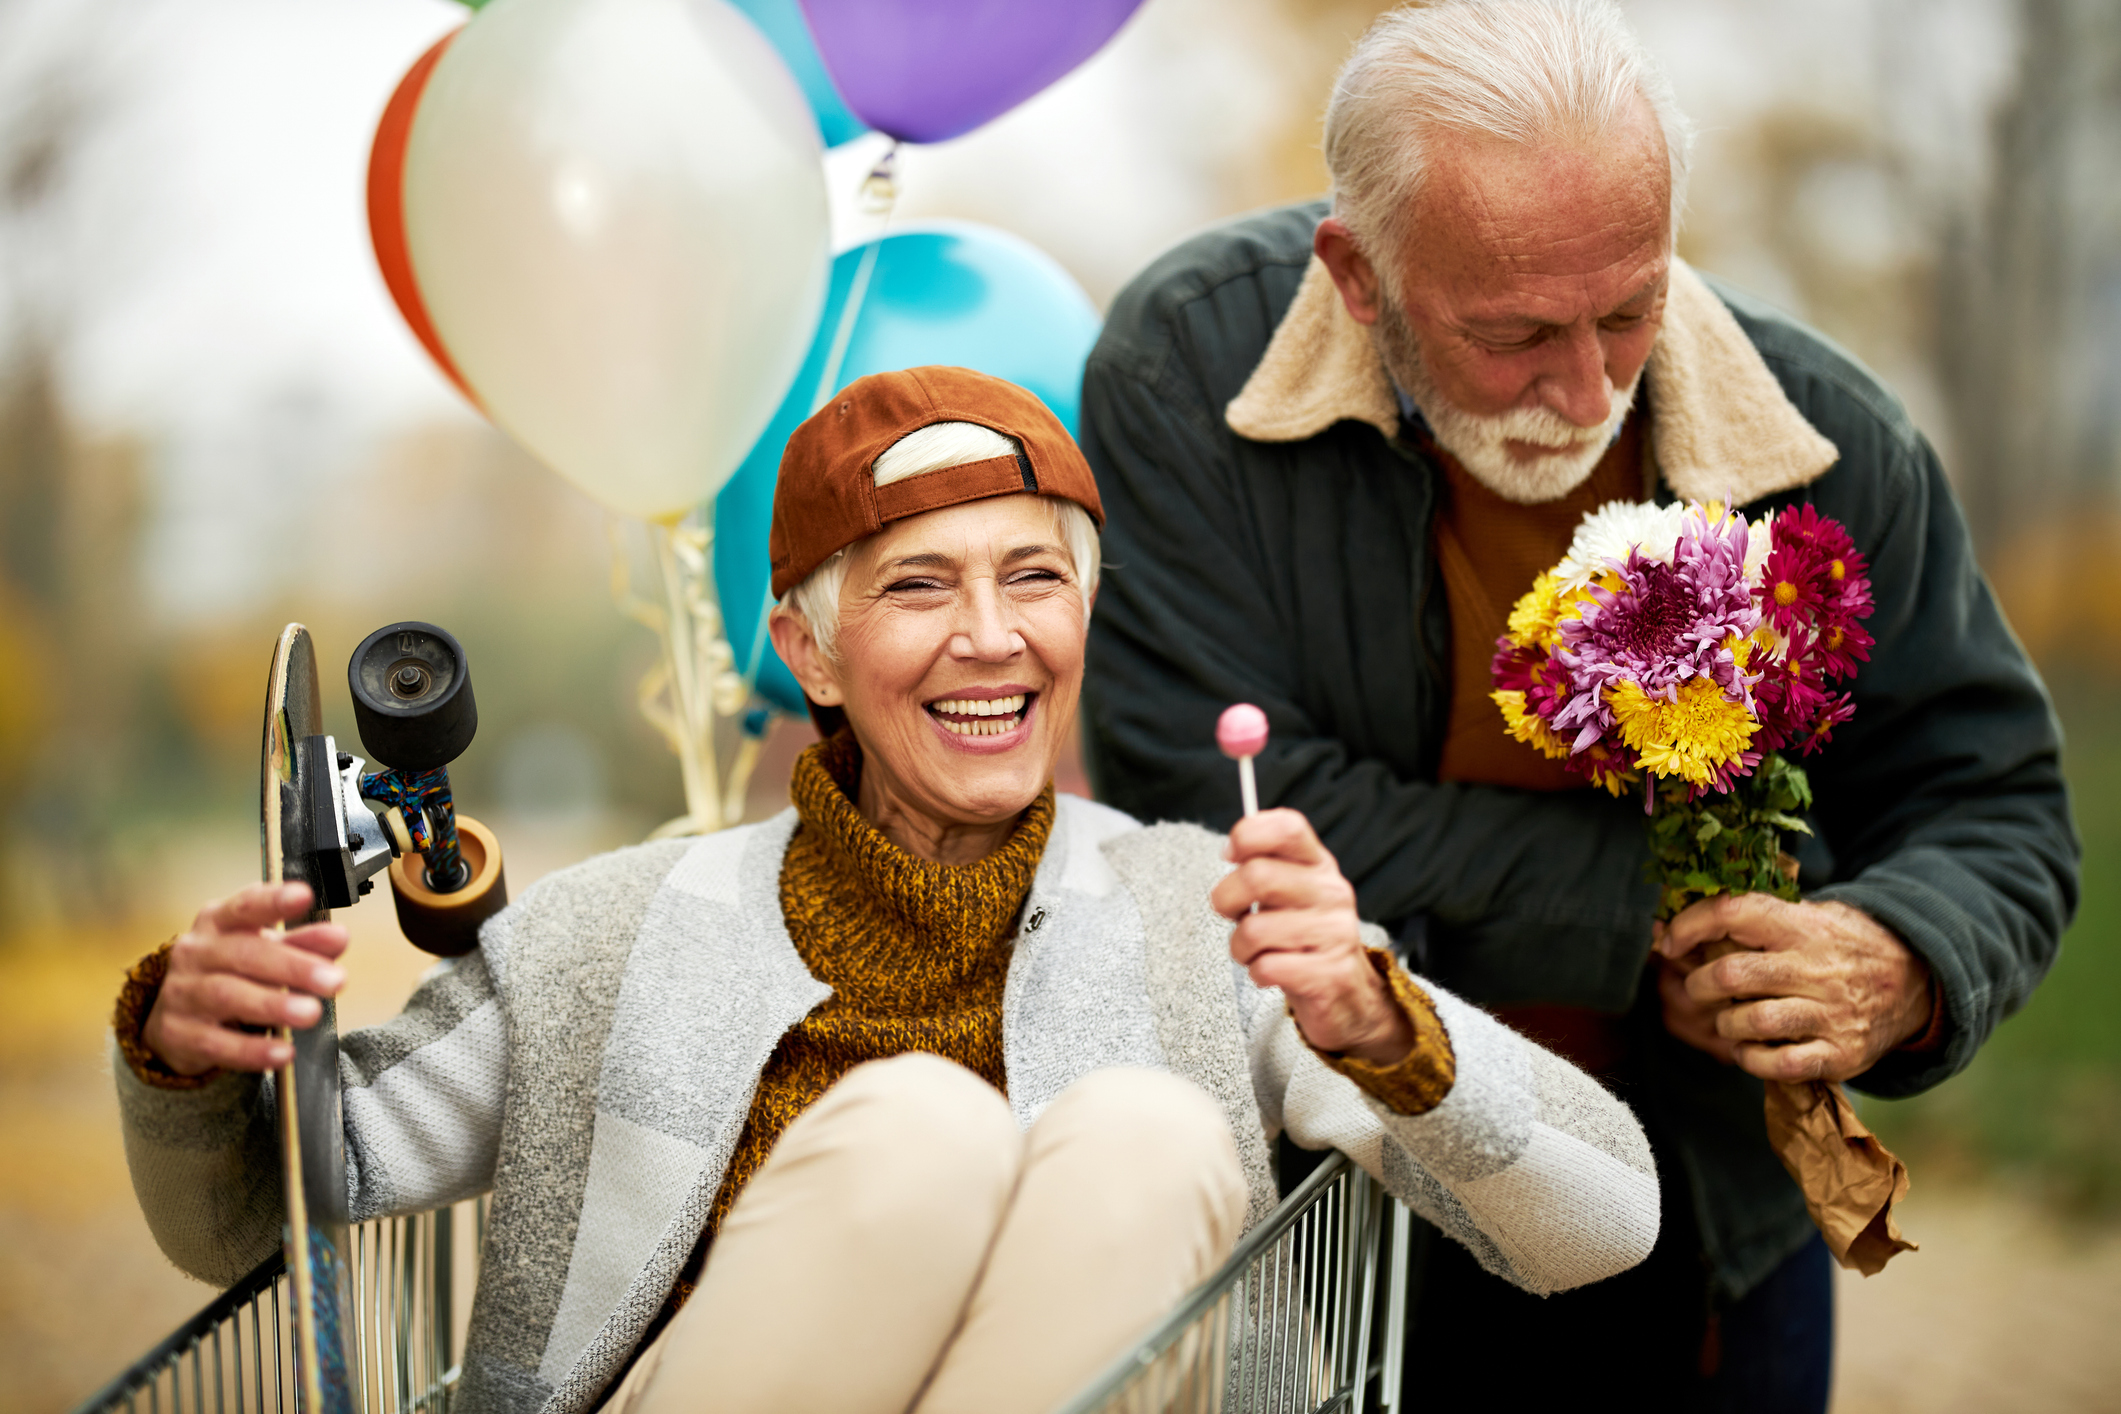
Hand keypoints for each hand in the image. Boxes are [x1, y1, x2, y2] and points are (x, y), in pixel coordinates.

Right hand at [142, 883, 348, 1075]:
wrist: (175, 1018)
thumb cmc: (231, 972)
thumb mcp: (265, 950)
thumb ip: (303, 943)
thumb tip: (338, 937)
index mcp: (218, 922)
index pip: (245, 905)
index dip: (273, 900)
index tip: (304, 896)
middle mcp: (196, 952)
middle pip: (244, 954)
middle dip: (293, 966)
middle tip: (335, 979)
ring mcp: (182, 993)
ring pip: (228, 996)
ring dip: (274, 1005)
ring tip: (311, 1013)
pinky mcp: (179, 1034)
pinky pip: (217, 1043)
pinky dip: (252, 1049)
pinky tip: (283, 1052)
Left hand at [1211, 808, 1411, 1065]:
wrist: (1348, 995)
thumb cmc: (1303, 938)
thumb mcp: (1289, 893)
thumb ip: (1264, 865)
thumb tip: (1232, 848)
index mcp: (1318, 865)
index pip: (1287, 828)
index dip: (1249, 834)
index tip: (1230, 855)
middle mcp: (1331, 892)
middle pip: (1257, 875)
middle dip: (1226, 899)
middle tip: (1232, 915)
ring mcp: (1335, 932)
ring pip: (1254, 929)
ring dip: (1240, 947)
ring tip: (1256, 951)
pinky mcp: (1330, 974)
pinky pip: (1267, 967)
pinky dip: (1257, 973)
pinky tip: (1273, 973)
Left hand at [1655, 894, 1931, 1083]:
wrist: (1916, 981)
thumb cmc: (1841, 945)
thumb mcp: (1808, 917)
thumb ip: (1750, 922)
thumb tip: (1666, 930)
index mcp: (1803, 926)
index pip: (1733, 912)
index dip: (1689, 925)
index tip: (1669, 941)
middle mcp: (1816, 968)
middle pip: (1732, 975)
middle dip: (1698, 984)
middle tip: (1698, 988)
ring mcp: (1831, 1014)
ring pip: (1750, 1021)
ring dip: (1724, 1023)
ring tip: (1728, 1018)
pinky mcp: (1841, 1054)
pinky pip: (1778, 1065)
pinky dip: (1750, 1059)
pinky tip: (1749, 1048)